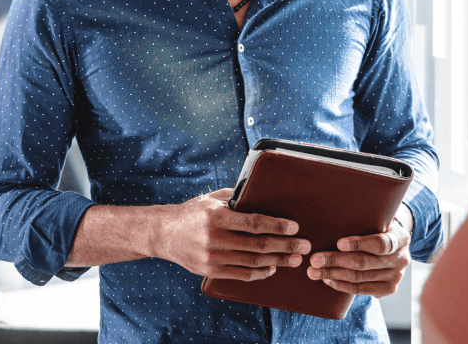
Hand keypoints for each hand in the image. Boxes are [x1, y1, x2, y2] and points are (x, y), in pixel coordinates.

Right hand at [153, 189, 309, 280]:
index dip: (277, 226)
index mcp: (217, 217)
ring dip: (278, 261)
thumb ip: (235, 197)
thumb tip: (261, 192)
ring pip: (253, 262)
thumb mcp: (211, 199)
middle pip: (258, 245)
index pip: (254, 223)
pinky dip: (260, 273)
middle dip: (285, 246)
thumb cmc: (191, 213)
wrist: (163, 234)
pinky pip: (241, 274)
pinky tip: (272, 268)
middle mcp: (215, 238)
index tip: (294, 227)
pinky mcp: (211, 271)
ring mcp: (213, 258)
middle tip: (304, 246)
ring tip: (295, 259)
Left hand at [306, 213, 411, 296]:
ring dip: (333, 274)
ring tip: (314, 271)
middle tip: (314, 259)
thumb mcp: (378, 219)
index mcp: (401, 238)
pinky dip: (342, 285)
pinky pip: (361, 290)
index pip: (380, 243)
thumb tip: (332, 218)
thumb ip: (364, 220)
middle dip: (336, 261)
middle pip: (364, 263)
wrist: (395, 245)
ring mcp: (396, 276)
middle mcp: (401, 259)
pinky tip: (328, 279)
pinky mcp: (389, 289)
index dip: (359, 244)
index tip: (338, 243)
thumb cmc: (378, 228)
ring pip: (359, 278)